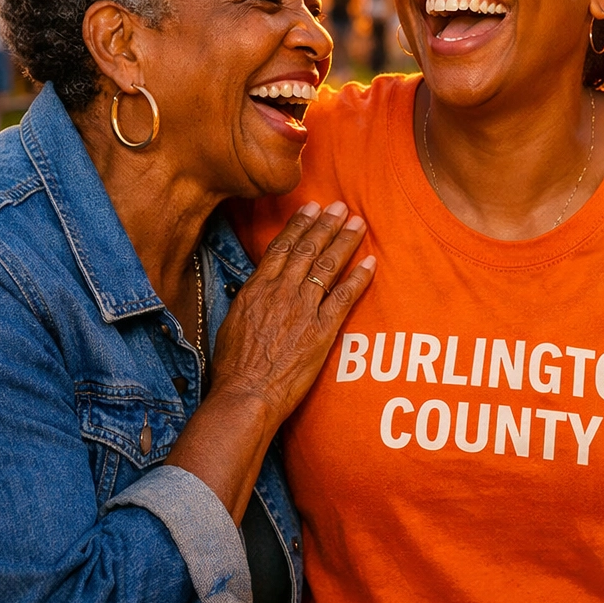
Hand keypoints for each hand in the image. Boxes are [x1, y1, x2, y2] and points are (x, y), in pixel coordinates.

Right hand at [166, 200, 374, 521]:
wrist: (245, 395)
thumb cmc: (233, 368)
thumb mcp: (232, 324)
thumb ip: (249, 301)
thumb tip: (257, 288)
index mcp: (257, 289)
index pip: (282, 249)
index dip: (298, 226)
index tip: (310, 208)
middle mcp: (281, 292)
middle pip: (308, 250)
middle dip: (325, 224)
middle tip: (340, 206)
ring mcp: (303, 309)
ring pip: (327, 266)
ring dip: (344, 241)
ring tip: (358, 223)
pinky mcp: (322, 330)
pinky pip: (345, 297)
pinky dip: (359, 278)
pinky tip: (371, 262)